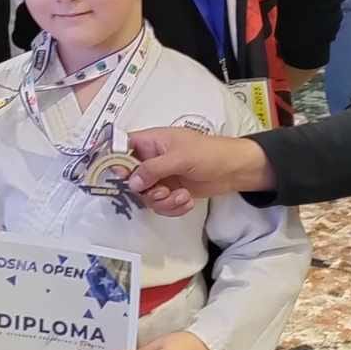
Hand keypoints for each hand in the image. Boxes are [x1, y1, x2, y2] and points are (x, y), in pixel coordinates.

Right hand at [127, 129, 273, 214]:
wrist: (234, 170)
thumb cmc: (209, 153)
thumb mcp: (180, 157)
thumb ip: (153, 168)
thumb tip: (131, 182)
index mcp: (150, 142)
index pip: (122, 148)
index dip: (116, 163)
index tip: (122, 178)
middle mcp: (151, 159)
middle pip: (131, 179)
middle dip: (146, 190)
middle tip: (162, 191)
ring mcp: (161, 177)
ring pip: (146, 196)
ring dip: (163, 202)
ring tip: (182, 197)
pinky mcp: (170, 192)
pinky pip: (160, 205)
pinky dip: (172, 207)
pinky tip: (187, 201)